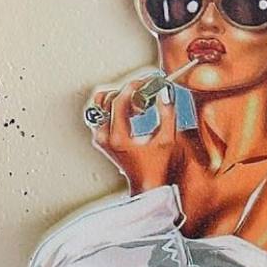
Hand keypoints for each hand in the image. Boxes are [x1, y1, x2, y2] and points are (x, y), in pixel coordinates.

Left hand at [89, 76, 175, 193]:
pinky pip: (99, 111)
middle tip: (146, 95)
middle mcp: (103, 137)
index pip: (119, 101)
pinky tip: (129, 111)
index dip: (133, 87)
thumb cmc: (158, 165)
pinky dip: (113, 105)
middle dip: (128, 92)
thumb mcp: (167, 139)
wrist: (146, 185)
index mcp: (118, 138)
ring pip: (100, 103)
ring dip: (118, 97)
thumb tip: (165, 90)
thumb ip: (167, 113)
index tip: (147, 81)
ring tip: (136, 106)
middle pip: (108, 99)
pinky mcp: (99, 137)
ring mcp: (99, 137)